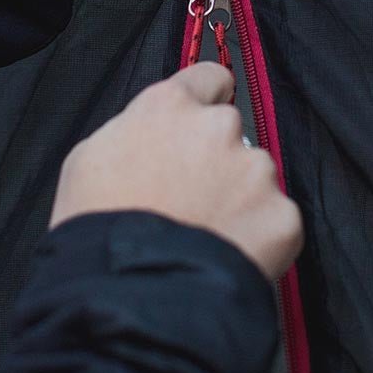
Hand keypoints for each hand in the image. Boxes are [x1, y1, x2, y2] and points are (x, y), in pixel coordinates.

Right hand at [49, 64, 303, 280]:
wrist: (133, 296)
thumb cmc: (97, 228)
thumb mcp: (89, 159)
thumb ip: (133, 132)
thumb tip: (154, 136)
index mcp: (170, 106)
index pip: (209, 77)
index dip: (205, 98)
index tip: (200, 123)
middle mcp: (219, 128)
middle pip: (229, 132)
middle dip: (216, 159)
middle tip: (190, 201)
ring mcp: (256, 171)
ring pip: (254, 177)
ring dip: (238, 199)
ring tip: (205, 238)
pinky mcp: (283, 217)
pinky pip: (275, 221)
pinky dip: (259, 239)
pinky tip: (228, 258)